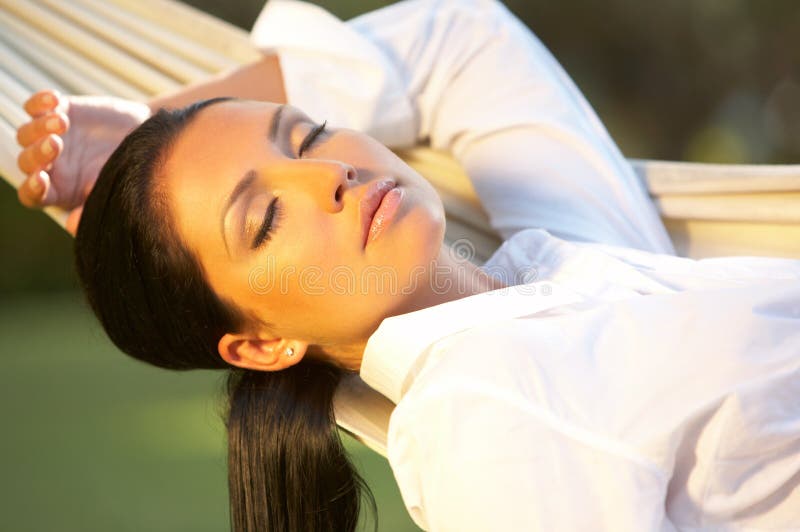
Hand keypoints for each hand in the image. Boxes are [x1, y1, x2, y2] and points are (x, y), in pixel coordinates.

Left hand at [16, 90, 150, 234]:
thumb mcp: (116, 191)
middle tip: (57, 144)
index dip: (32, 188)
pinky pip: (35, 106)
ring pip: (27, 133)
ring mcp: (52, 136)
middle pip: (27, 161)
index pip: (32, 194)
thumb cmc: (132, 172)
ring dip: (40, 127)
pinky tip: (55, 101)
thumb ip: (93, 207)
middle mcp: (50, 165)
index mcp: (59, 190)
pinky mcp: (59, 111)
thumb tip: (72, 226)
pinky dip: (40, 102)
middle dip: (38, 153)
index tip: (42, 180)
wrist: (150, 139)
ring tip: (62, 122)